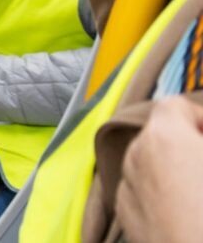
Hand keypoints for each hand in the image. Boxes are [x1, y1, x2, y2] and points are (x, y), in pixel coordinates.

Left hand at [117, 96, 202, 242]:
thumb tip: (200, 136)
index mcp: (164, 137)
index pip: (174, 104)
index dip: (198, 116)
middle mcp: (136, 155)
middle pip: (159, 133)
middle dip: (186, 143)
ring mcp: (126, 185)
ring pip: (148, 162)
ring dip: (172, 168)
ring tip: (198, 190)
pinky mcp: (124, 212)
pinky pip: (141, 190)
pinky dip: (158, 192)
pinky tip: (184, 210)